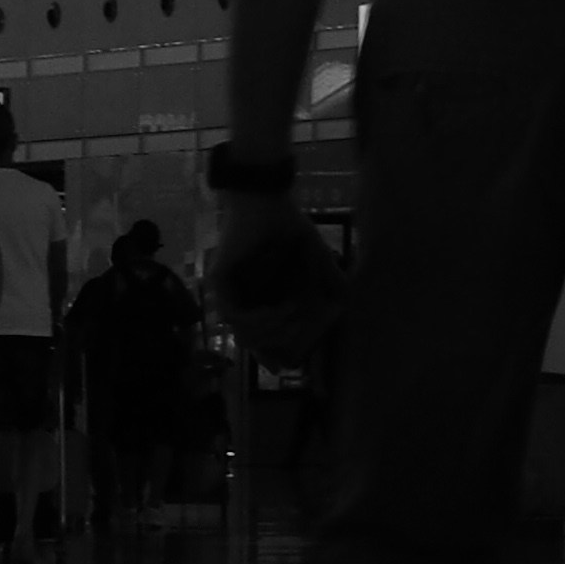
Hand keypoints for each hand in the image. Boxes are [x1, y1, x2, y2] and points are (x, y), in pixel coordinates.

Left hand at [211, 195, 345, 355]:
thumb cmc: (289, 227)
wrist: (266, 200)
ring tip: (293, 316)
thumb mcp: (317, 258)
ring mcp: (229, 294)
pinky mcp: (219, 283)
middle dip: (284, 344)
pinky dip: (258, 320)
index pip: (267, 342)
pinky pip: (235, 316)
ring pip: (246, 335)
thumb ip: (330, 280)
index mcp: (263, 301)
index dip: (282, 356)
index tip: (296, 363)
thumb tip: (345, 305)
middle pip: (258, 345)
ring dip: (274, 332)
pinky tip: (277, 312)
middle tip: (302, 332)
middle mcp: (244, 302)